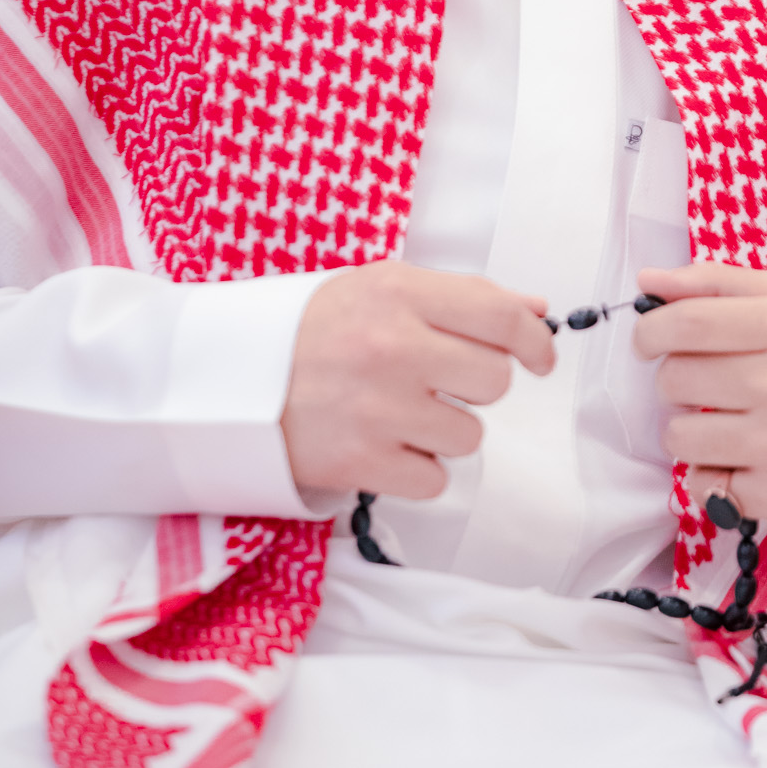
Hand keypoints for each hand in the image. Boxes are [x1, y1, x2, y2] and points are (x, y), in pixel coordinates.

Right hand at [281, 261, 553, 497]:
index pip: (502, 316)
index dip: (535, 340)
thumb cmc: (312, 330)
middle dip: (476, 386)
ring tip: (399, 413)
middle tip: (439, 382)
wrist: (227, 380)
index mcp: (398, 293)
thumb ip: (462, 296)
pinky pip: (434, 480)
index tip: (540, 357)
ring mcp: (376, 409)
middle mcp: (391, 347)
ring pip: (469, 435)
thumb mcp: (380, 288)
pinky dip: (417, 470)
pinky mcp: (359, 462)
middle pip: (494, 381)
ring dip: (444, 431)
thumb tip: (537, 308)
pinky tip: (384, 445)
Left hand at [634, 261, 766, 532]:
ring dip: (691, 429)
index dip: (651, 330)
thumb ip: (715, 283)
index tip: (652, 339)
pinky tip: (747, 458)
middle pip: (675, 379)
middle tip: (711, 382)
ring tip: (731, 421)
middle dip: (678, 379)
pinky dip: (713, 475)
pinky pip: (703, 486)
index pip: (686, 323)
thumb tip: (648, 283)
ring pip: (679, 436)